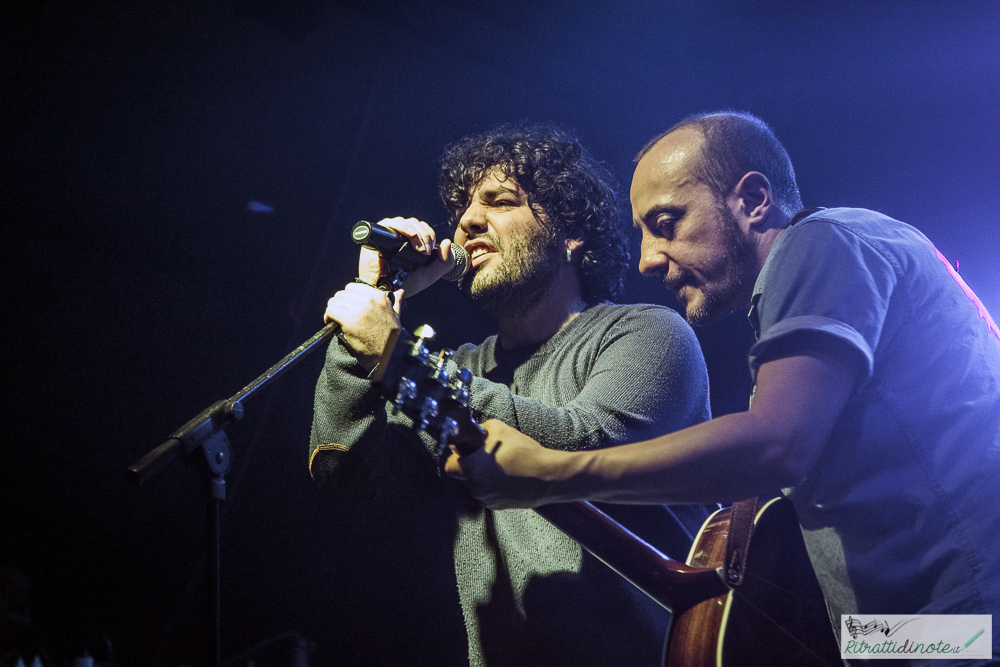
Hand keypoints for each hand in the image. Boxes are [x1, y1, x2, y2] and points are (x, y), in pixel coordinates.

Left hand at [324, 282, 401, 372]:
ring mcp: (358, 310)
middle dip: (338, 304)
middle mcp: (368, 300)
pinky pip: (331, 311)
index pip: (352, 287)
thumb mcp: (396, 317)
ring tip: (334, 319)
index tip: (348, 305)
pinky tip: (331, 323)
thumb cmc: (389, 339)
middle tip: (339, 314)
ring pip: (335, 301)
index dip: (347, 297)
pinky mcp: (348, 320)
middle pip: (342, 294)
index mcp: (379, 297)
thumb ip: (396, 303)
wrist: (384, 356)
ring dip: (333, 310)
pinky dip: (328, 317)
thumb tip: (400, 292)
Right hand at [359, 217, 456, 296]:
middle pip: (415, 223)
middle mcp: (399, 236)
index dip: (430, 234)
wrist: (386, 290)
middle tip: (426, 251)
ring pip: (405, 221)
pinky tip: (411, 235)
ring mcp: (389, 234)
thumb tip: (447, 242)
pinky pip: (391, 223)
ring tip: (419, 248)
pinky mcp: (379, 234)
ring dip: (417, 232)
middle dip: (425, 235)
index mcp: (410, 243)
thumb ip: (445, 262)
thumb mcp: (430, 274)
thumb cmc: (405, 283)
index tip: (431, 250)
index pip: (422, 228)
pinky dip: (403, 226)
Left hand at [444, 419, 564, 508]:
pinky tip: (508, 476)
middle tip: (486, 455)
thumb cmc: (523, 452)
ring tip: (502, 465)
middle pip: (463, 475)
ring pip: (476, 485)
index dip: (457, 456)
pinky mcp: (498, 506)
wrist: (547, 477)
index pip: (449, 465)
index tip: (467, 450)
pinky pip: (488, 493)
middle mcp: (475, 487)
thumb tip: (473, 433)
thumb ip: (480, 429)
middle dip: (471, 465)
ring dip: (482, 475)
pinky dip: (493, 486)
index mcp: (471, 469)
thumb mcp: (499, 429)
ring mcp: (487, 499)